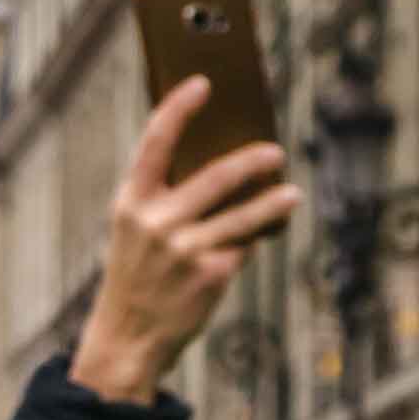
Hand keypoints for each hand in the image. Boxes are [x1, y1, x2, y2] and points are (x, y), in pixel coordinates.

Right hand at [71, 79, 300, 405]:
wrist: (127, 336)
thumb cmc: (137, 274)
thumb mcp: (135, 230)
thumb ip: (165, 198)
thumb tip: (224, 164)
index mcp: (131, 201)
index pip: (155, 141)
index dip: (179, 108)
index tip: (203, 83)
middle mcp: (156, 222)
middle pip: (215, 176)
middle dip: (250, 161)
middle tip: (275, 151)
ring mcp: (185, 249)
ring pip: (243, 214)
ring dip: (273, 200)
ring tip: (291, 192)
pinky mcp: (211, 274)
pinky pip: (246, 243)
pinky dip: (261, 233)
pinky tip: (275, 226)